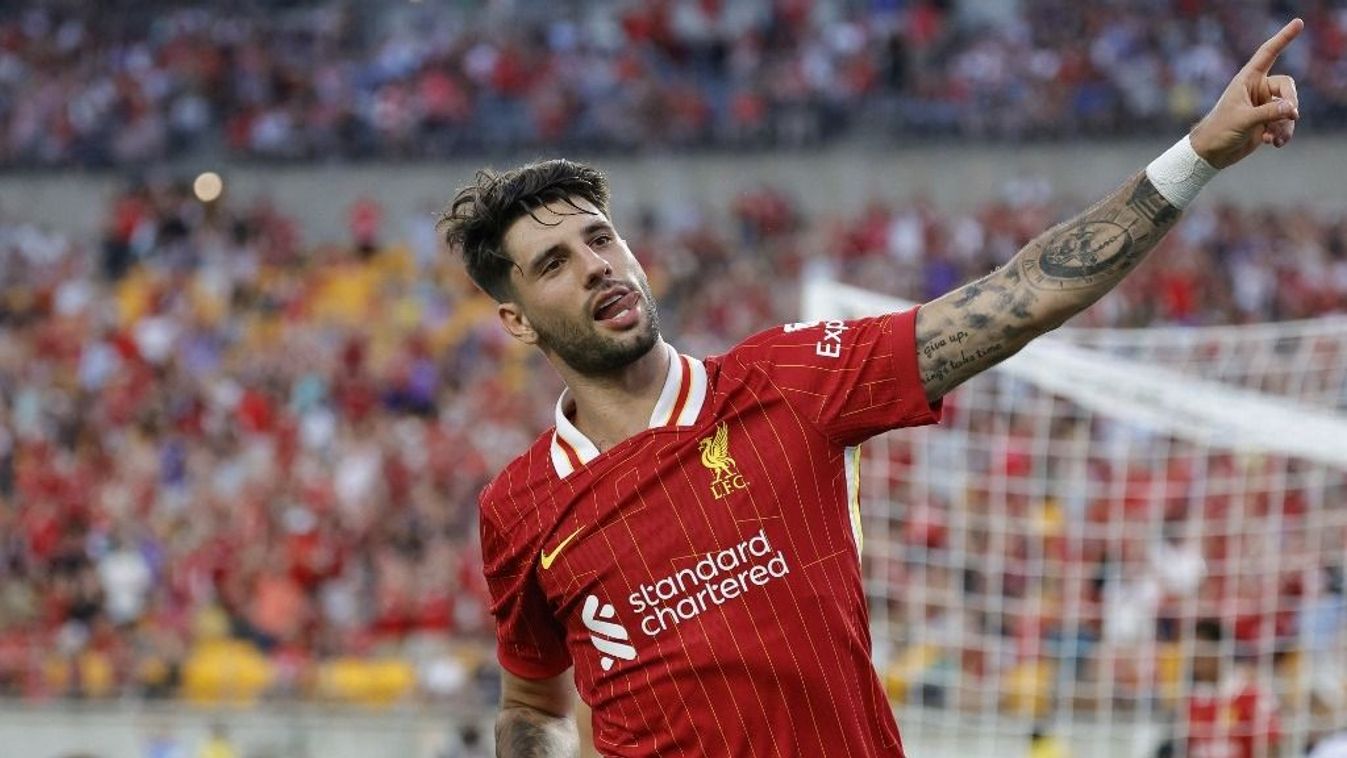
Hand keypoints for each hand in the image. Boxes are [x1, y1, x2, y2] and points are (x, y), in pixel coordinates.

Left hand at [1189, 18, 1302, 168]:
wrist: (1211, 153)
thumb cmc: (1219, 131)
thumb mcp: (1244, 120)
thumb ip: (1268, 113)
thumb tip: (1293, 109)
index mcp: (1247, 79)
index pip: (1268, 53)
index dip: (1283, 38)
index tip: (1298, 23)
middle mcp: (1258, 89)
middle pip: (1287, 87)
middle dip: (1291, 102)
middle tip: (1291, 116)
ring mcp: (1264, 105)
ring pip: (1288, 108)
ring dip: (1285, 124)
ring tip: (1274, 138)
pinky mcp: (1267, 121)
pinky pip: (1285, 123)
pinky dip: (1283, 133)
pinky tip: (1273, 143)